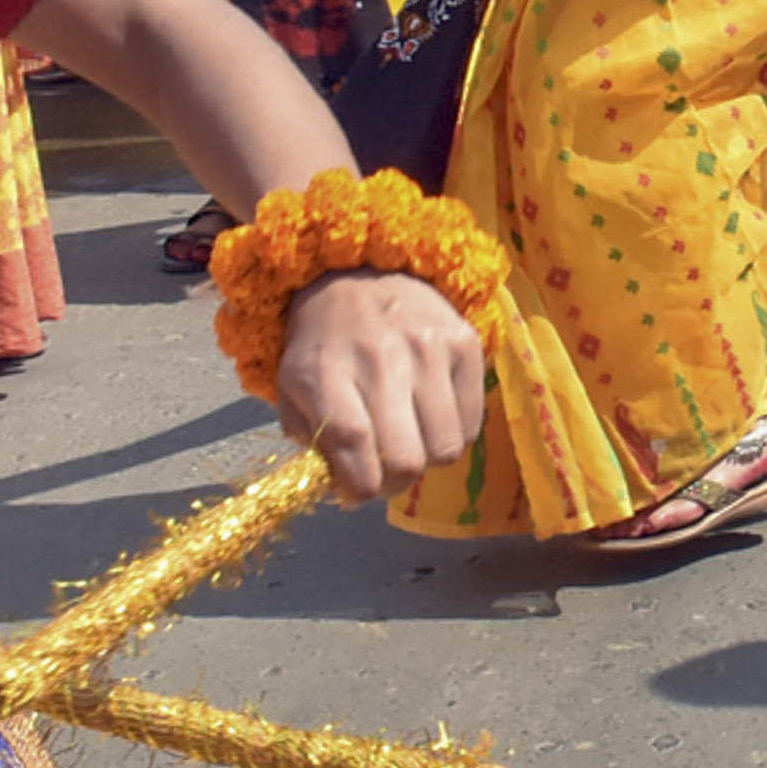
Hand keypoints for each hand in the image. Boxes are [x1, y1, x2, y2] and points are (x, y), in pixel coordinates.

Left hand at [274, 269, 489, 500]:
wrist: (361, 274)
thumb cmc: (324, 344)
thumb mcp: (294, 388)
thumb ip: (313, 442)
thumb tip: (348, 492)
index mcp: (326, 371)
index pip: (353, 442)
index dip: (360, 486)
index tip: (356, 493)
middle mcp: (380, 358)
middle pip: (406, 457)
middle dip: (394, 482)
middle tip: (384, 473)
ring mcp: (429, 349)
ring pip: (446, 448)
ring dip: (427, 459)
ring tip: (410, 440)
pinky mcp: (465, 344)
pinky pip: (472, 423)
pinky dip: (453, 433)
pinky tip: (431, 416)